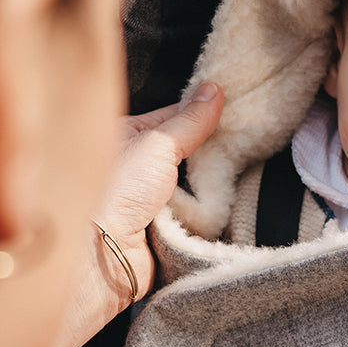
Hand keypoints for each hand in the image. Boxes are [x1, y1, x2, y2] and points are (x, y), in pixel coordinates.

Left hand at [56, 82, 223, 346]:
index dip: (200, 116)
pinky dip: (206, 220)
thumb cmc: (115, 190)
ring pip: (192, 191)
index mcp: (124, 139)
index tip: (235, 110)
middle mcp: (134, 171)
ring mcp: (147, 206)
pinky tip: (226, 209)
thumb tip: (214, 90)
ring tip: (242, 176)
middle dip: (211, 155)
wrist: (100, 257)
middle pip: (184, 157)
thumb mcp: (157, 142)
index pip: (171, 119)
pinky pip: (193, 223)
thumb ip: (189, 120)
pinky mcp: (161, 237)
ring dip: (211, 190)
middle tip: (247, 144)